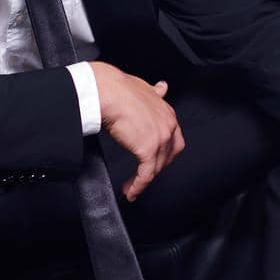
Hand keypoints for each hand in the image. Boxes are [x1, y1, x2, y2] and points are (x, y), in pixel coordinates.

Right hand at [90, 61, 183, 200]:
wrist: (107, 92)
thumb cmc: (118, 88)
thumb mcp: (144, 88)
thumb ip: (155, 92)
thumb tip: (163, 87)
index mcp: (167, 112)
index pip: (172, 139)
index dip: (163, 152)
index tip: (151, 160)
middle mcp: (169, 125)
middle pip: (168, 155)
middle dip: (156, 166)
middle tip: (142, 175)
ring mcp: (161, 138)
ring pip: (157, 167)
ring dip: (144, 180)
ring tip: (131, 187)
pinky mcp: (149, 150)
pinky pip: (146, 175)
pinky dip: (138, 186)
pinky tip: (130, 191)